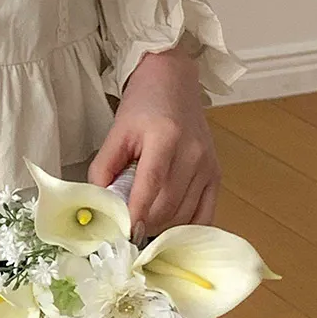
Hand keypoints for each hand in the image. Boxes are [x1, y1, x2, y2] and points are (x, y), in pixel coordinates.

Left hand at [88, 46, 220, 237]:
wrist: (173, 83)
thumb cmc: (142, 105)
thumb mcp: (116, 131)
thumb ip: (104, 167)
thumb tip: (99, 203)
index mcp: (165, 138)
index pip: (151, 186)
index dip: (136, 214)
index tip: (122, 234)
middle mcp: (193, 154)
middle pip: (168, 205)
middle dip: (145, 224)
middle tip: (125, 231)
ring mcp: (208, 166)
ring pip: (185, 214)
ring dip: (162, 228)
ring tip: (142, 227)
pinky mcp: (216, 175)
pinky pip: (205, 214)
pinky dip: (186, 227)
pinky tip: (169, 230)